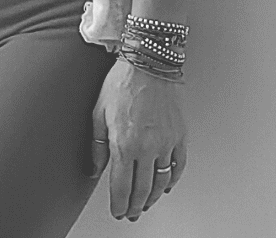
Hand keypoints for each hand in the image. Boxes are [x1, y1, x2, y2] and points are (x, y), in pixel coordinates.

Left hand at [89, 59, 185, 220]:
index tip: (117, 211)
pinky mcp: (179, 135)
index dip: (119, 204)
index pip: (121, 187)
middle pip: (142, 190)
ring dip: (153, 198)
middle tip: (130, 213)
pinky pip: (178, 165)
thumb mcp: (98, 113)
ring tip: (146, 204)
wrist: (149, 61)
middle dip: (135, 206)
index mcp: (124, 144)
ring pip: (161, 182)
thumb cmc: (122, 82)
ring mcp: (166, 142)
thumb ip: (97, 146)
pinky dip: (172, 179)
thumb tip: (96, 168)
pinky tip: (166, 185)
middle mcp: (147, 147)